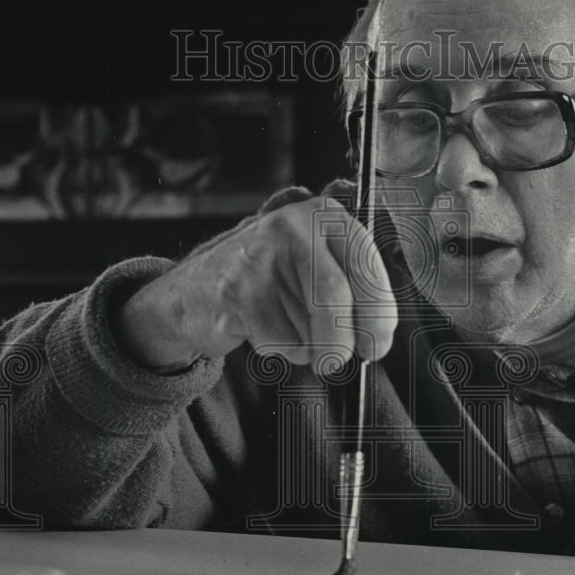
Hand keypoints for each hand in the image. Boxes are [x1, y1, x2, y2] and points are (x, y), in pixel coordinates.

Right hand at [114, 197, 397, 373]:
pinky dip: (281, 349)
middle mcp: (294, 226)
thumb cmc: (270, 281)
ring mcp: (261, 254)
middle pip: (335, 295)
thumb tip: (378, 336)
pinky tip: (260, 328)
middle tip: (340, 360)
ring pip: (308, 322)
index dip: (379, 312)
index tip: (378, 343)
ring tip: (284, 323)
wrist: (195, 289)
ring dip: (307, 345)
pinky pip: (279, 339)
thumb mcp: (317, 266)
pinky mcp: (237, 289)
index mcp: (326, 215)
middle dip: (343, 339)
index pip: (366, 265)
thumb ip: (353, 288)